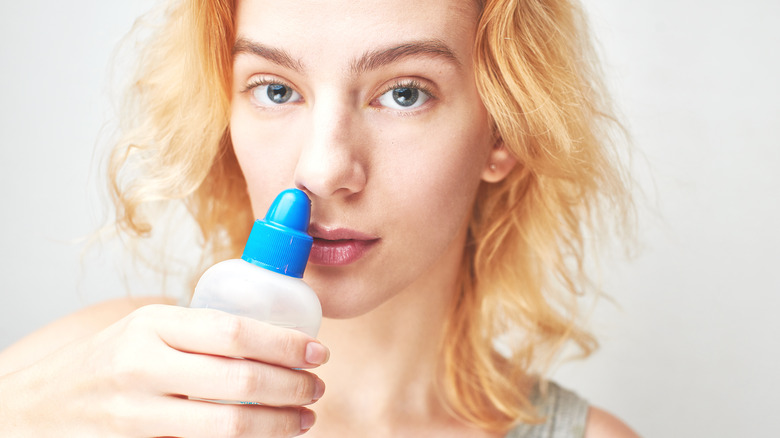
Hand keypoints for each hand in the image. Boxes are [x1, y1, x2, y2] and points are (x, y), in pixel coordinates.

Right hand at [0, 304, 328, 436]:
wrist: (42, 405)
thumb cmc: (110, 360)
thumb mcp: (147, 328)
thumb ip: (199, 331)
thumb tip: (274, 335)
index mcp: (154, 323)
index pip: (234, 331)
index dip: (285, 344)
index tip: (318, 351)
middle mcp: (143, 364)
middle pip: (239, 377)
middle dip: (291, 385)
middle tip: (316, 387)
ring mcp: (136, 411)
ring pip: (227, 423)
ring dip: (277, 423)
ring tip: (304, 418)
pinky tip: (266, 436)